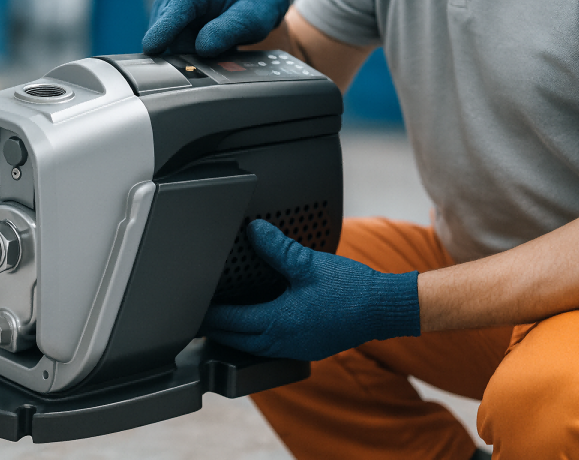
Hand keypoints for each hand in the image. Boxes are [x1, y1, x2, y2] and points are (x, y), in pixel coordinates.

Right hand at [142, 0, 288, 56]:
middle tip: (216, 47)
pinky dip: (185, 48)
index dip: (162, 34)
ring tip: (212, 41)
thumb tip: (202, 48)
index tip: (150, 50)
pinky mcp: (167, 18)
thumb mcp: (249, 20)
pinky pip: (169, 43)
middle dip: (187, 49)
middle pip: (167, 34)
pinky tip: (202, 41)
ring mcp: (168, 5)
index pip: (171, 16)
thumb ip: (225, 32)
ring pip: (167, 41)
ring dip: (187, 49)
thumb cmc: (253, 7)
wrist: (253, 2)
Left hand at [202, 220, 420, 360]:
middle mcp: (283, 341)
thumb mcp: (308, 263)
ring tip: (223, 320)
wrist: (385, 308)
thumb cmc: (351, 288)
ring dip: (235, 335)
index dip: (209, 313)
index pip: (231, 321)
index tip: (194, 306)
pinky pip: (271, 347)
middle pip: (236, 340)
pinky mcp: (307, 347)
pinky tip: (258, 324)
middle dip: (216, 328)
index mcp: (279, 322)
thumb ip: (277, 248)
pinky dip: (256, 337)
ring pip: (252, 347)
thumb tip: (254, 231)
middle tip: (199, 314)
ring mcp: (296, 348)